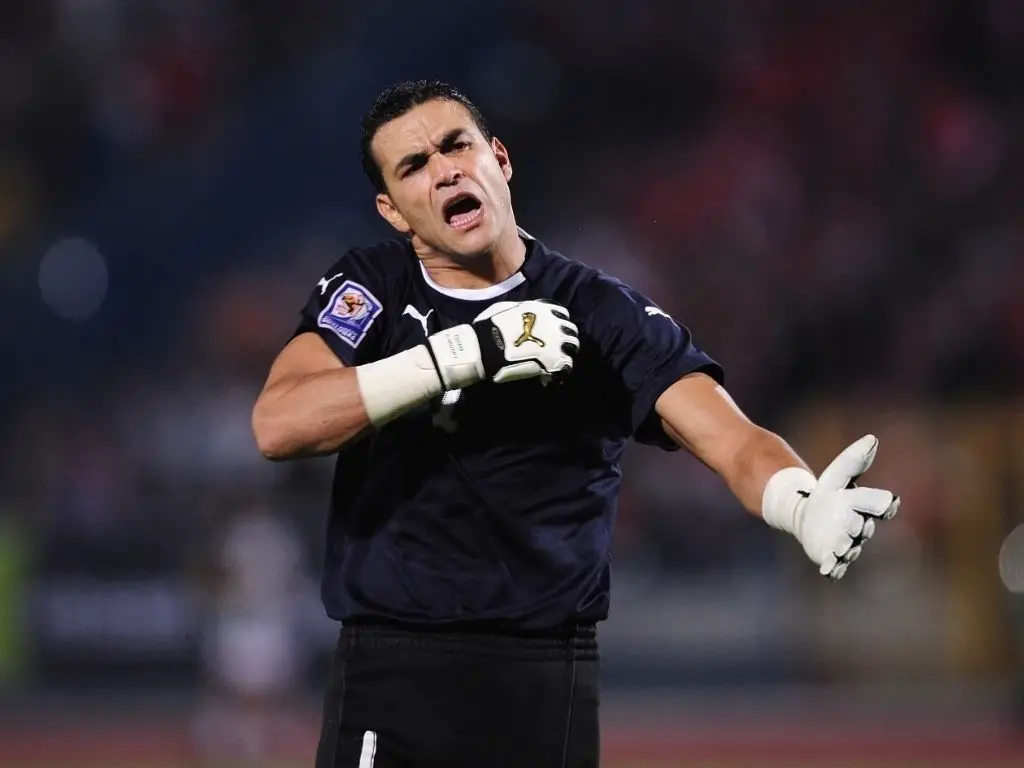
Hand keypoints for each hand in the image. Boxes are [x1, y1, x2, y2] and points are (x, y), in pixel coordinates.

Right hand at [424, 300, 578, 388]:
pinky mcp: (554, 360)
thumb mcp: (505, 309)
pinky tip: (551, 376)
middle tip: (556, 347)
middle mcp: (555, 323)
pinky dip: (561, 371)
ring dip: (566, 352)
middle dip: (564, 337)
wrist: (486, 347)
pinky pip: (567, 366)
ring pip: (573, 346)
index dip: (557, 322)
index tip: (551, 330)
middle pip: (571, 330)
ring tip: (555, 362)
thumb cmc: (489, 326)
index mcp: (542, 309)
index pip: (561, 313)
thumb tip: (521, 315)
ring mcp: (557, 342)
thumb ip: (521, 311)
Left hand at [794, 435, 900, 578]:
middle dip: (856, 526)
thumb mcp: (838, 474)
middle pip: (861, 528)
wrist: (807, 514)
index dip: (882, 505)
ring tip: (840, 548)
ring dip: (845, 549)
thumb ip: (854, 460)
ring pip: (849, 549)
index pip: (877, 505)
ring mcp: (846, 545)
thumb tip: (872, 439)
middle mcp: (859, 528)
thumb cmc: (829, 493)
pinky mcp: (830, 558)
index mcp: (864, 506)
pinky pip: (835, 566)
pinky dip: (833, 568)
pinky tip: (828, 570)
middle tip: (851, 524)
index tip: (889, 503)